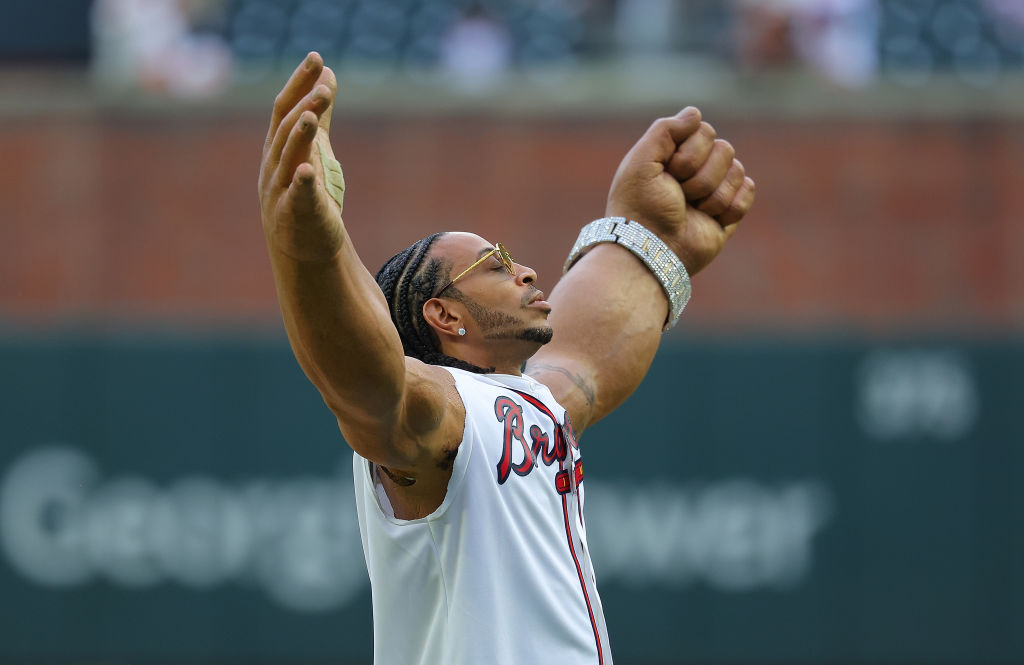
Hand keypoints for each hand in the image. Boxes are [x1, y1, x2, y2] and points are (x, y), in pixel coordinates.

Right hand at [258, 52, 343, 261]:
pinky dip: (301, 184)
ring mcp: (280, 190)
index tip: (316, 58)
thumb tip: (328, 73)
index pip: (284, 108)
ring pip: (288, 158)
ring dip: (301, 135)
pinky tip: (308, 171)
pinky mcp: (295, 215)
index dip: (299, 83)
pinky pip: (297, 198)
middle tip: (324, 86)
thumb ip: (318, 112)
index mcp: (277, 147)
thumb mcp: (312, 148)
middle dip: (304, 106)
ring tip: (313, 114)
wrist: (300, 245)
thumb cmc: (304, 193)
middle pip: (286, 129)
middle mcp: (274, 165)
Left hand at [605, 107, 754, 274]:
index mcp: (674, 154)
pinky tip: (710, 218)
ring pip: (738, 170)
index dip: (689, 152)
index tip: (668, 172)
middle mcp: (695, 170)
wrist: (651, 250)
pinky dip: (730, 205)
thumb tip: (695, 113)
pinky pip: (748, 191)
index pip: (703, 130)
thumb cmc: (640, 207)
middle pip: (724, 149)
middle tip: (679, 195)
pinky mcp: (728, 213)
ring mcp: (713, 191)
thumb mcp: (641, 161)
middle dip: (700, 175)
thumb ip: (665, 130)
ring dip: (712, 194)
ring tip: (691, 211)